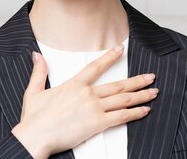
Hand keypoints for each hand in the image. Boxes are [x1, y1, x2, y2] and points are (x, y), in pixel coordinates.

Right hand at [11, 44, 157, 158]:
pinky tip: (145, 110)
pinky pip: (121, 117)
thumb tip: (36, 55)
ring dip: (141, 95)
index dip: (110, 57)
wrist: (35, 137)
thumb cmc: (33, 118)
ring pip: (123, 99)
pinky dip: (135, 113)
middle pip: (118, 84)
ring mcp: (93, 108)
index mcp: (74, 84)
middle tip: (151, 77)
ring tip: (153, 92)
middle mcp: (87, 94)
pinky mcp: (97, 123)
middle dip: (137, 80)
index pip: (96, 67)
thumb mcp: (33, 91)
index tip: (121, 49)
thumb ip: (39, 72)